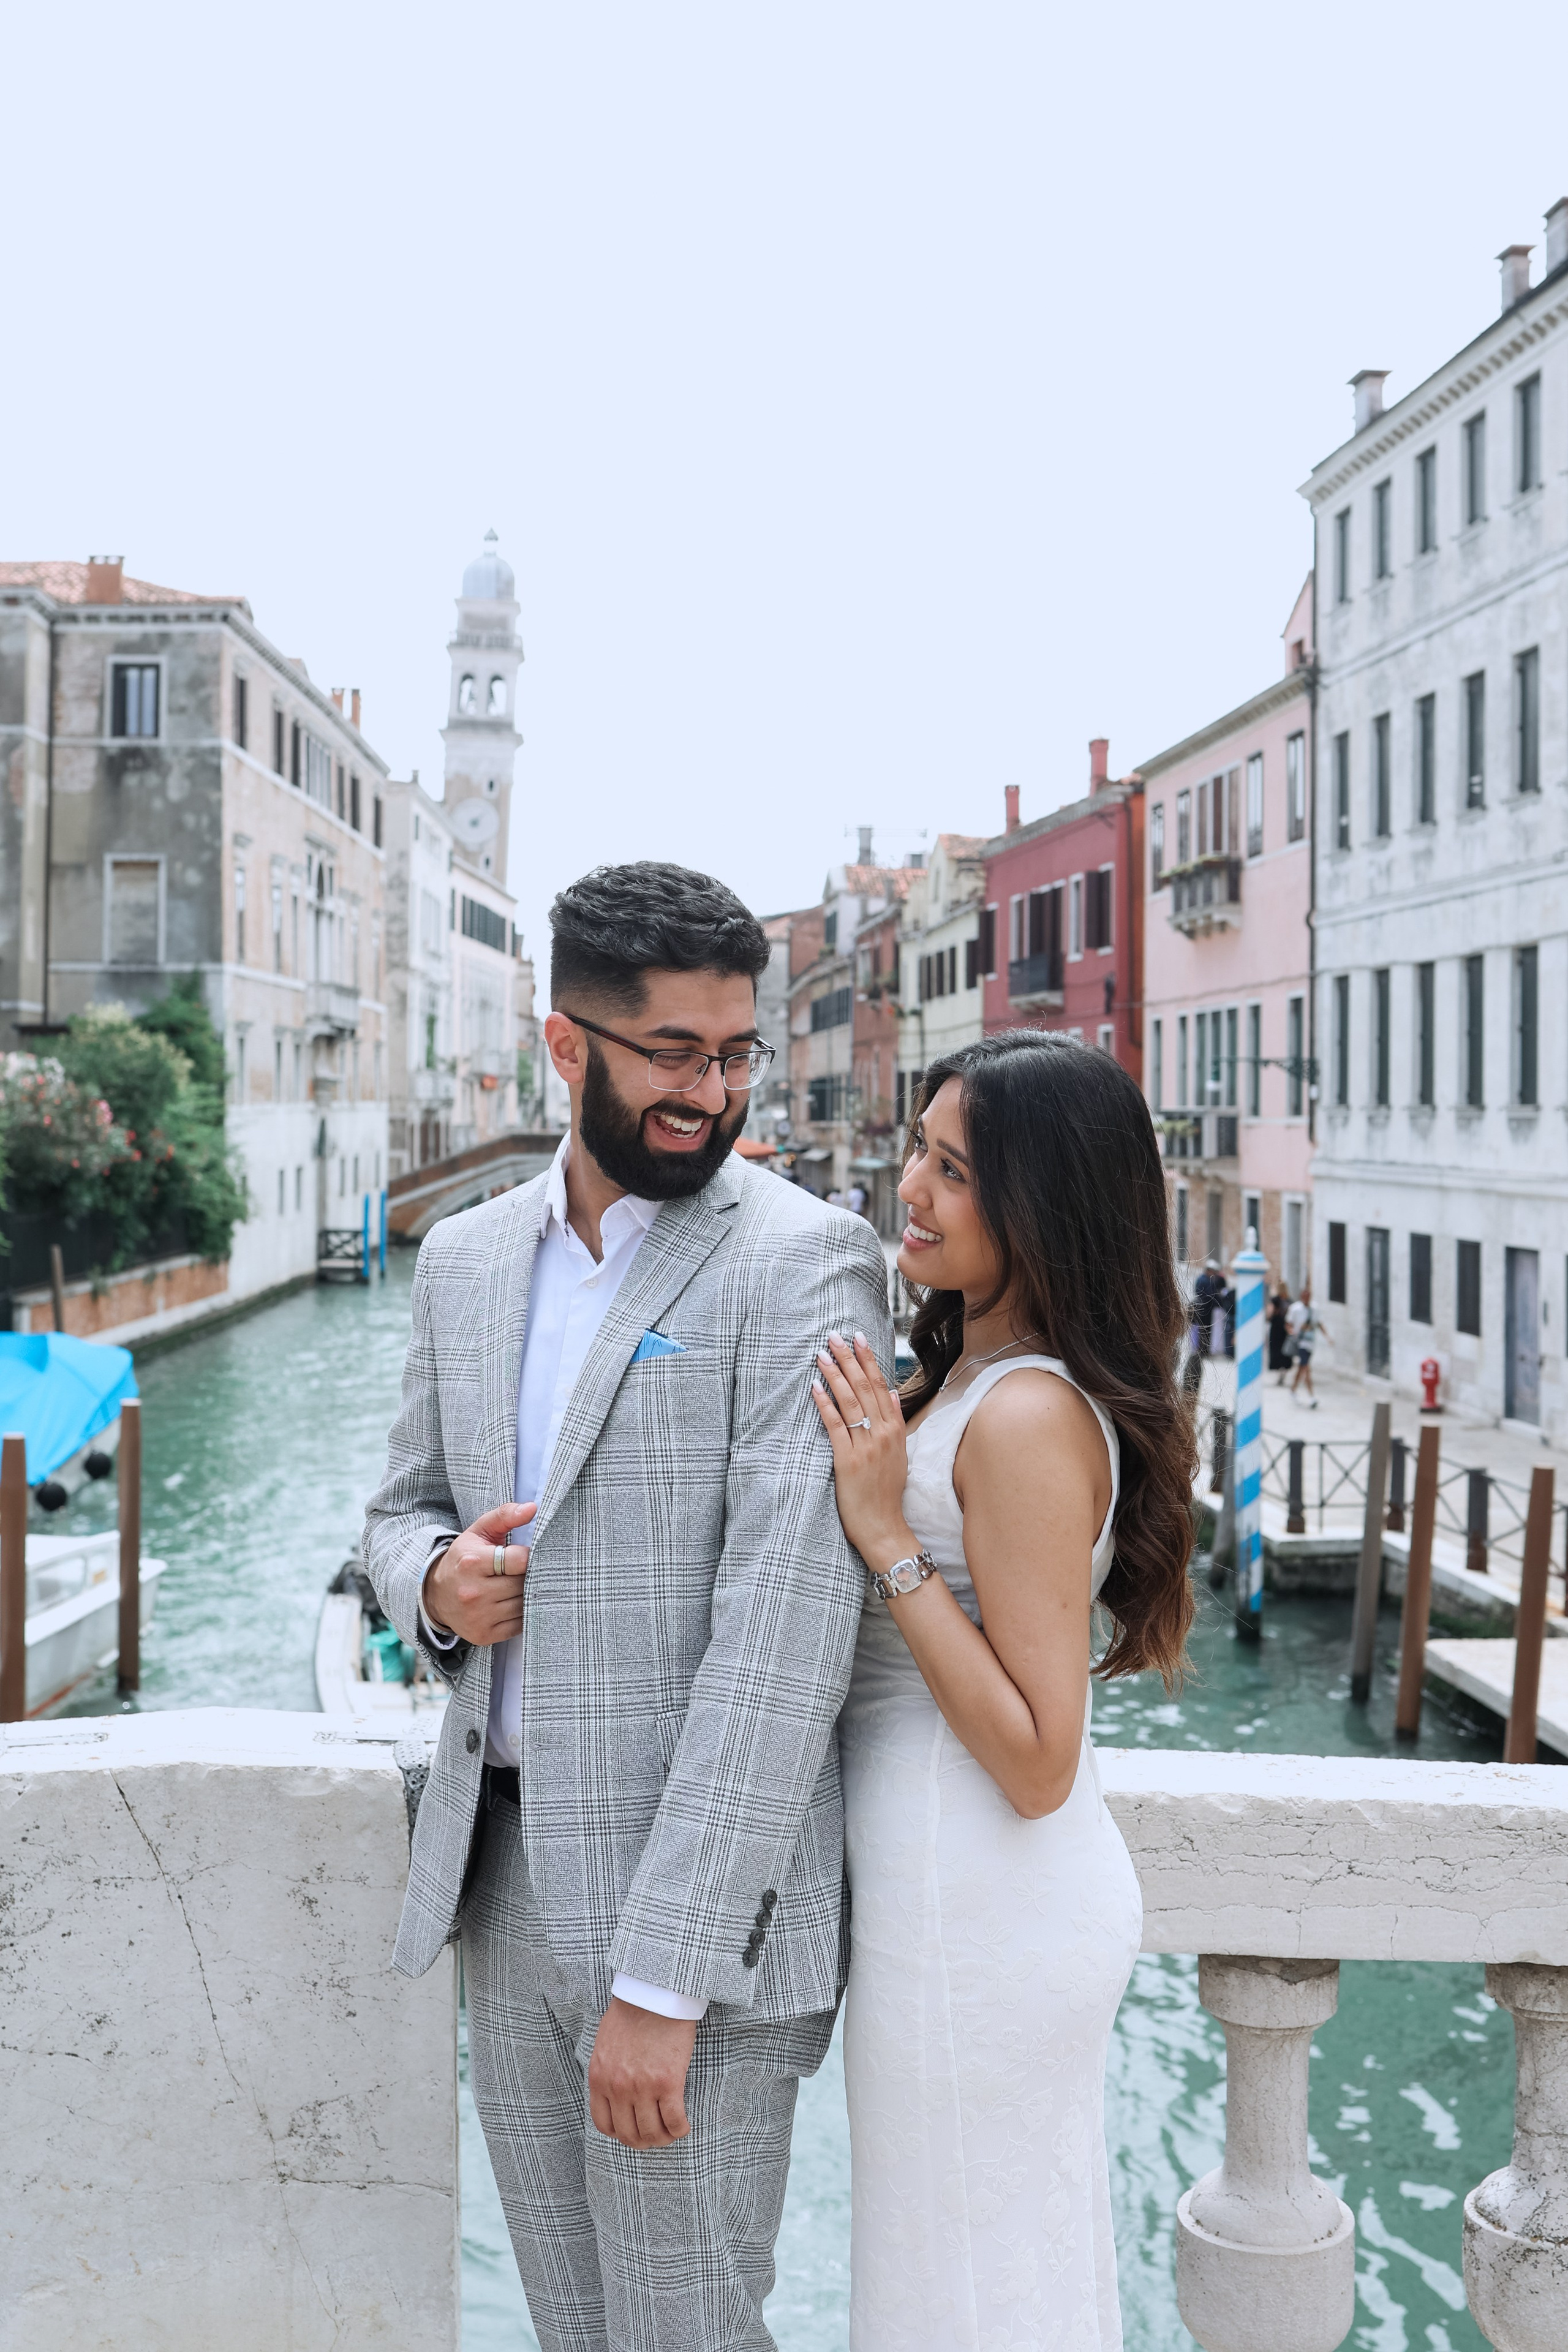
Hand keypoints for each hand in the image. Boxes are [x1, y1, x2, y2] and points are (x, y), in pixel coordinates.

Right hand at [422, 1501, 536, 1645]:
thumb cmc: (464, 1559)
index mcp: (472, 1562)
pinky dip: (523, 1614)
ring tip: (520, 1586)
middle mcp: (473, 1592)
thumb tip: (532, 1508)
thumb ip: (505, 1516)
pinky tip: (514, 1603)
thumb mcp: (479, 1532)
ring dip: (528, 1595)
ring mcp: (478, 1616)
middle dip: (529, 1576)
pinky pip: (519, 1625)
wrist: (436, 1595)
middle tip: (526, 1572)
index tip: (526, 1556)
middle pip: (523, 1584)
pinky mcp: (484, 1635)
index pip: (519, 1560)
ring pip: (524, 1605)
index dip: (529, 1556)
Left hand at [588, 1997, 698, 2147]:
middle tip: (654, 2136)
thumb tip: (614, 2094)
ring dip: (663, 2138)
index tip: (632, 2131)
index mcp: (600, 2078)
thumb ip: (607, 2072)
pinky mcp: (668, 2082)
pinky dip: (680, 2129)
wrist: (654, 1992)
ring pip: (652, 2132)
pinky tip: (683, 2125)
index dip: (620, 2134)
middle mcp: (618, 2088)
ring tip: (671, 2132)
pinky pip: (674, 2120)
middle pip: (629, 2133)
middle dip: (643, 2141)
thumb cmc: (632, 2013)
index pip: (605, 2124)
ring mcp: (643, 2087)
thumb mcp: (605, 2046)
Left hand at [811, 1332, 912, 1567]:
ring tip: (821, 1354)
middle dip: (848, 1359)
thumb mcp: (898, 1455)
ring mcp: (867, 1447)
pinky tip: (814, 1387)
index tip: (858, 1338)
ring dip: (835, 1375)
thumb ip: (895, 1423)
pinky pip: (835, 1426)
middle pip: (865, 1387)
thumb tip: (892, 1395)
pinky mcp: (848, 1461)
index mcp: (895, 1430)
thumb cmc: (886, 1493)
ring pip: (850, 1402)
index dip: (869, 1360)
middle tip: (834, 1336)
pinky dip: (824, 1404)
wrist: (884, 1527)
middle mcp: (883, 1434)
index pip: (881, 1386)